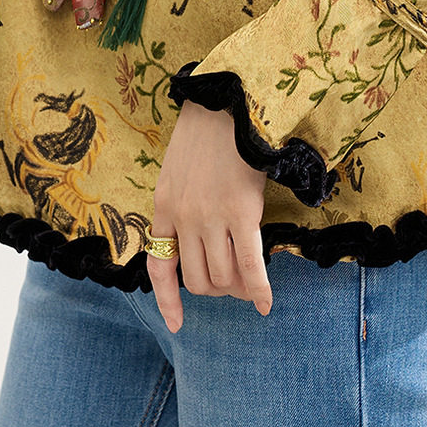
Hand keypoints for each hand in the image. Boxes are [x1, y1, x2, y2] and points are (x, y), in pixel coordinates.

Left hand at [148, 99, 273, 332]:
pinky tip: (267, 304)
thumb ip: (180, 206)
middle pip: (199, 279)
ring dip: (239, 289)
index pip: (159, 267)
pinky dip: (260, 290)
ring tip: (252, 284)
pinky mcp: (241, 213)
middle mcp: (183, 219)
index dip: (169, 300)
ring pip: (224, 277)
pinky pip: (250, 266)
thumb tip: (196, 242)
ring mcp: (211, 218)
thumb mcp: (178, 172)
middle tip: (235, 283)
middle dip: (218, 289)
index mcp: (164, 209)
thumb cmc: (206, 133)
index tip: (178, 323)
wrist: (226, 103)